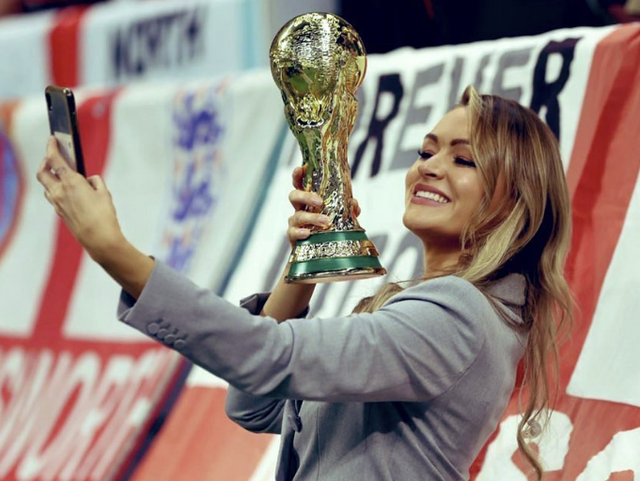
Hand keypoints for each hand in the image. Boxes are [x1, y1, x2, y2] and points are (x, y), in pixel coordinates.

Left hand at [36, 137, 124, 261]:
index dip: (51, 147)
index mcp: (71, 183)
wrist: (99, 239)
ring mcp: (58, 203)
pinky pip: (53, 197)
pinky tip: (66, 191)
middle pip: (42, 172)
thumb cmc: (104, 215)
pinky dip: (56, 190)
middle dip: (45, 162)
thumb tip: (89, 180)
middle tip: (51, 156)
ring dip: (50, 177)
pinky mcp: (60, 213)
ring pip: (46, 186)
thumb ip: (95, 182)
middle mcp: (60, 192)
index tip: (52, 139)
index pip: (54, 159)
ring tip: (59, 174)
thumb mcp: (105, 193)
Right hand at [286, 166, 360, 248]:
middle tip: (320, 202)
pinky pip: (292, 233)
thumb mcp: (341, 218)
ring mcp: (295, 223)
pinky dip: (299, 232)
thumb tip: (354, 203)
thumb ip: (348, 210)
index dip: (298, 176)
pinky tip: (308, 233)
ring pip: (296, 216)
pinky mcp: (293, 237)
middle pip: (294, 196)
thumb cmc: (329, 230)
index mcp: (309, 201)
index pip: (300, 184)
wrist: (322, 252)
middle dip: (305, 196)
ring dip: (311, 217)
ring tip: (325, 221)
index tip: (301, 168)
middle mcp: (299, 209)